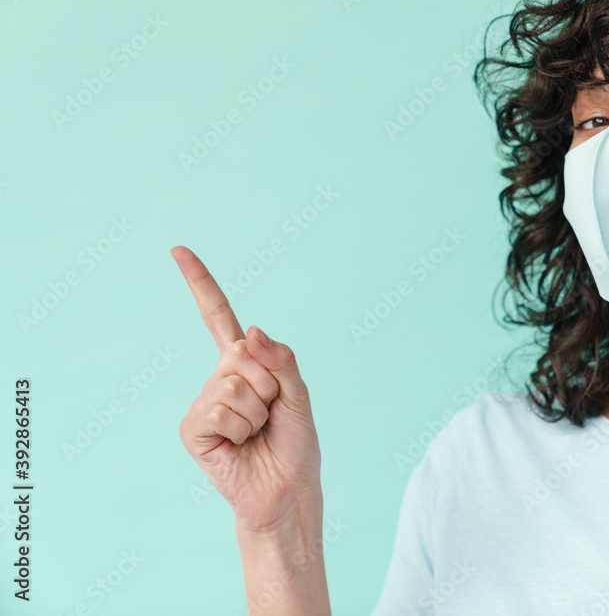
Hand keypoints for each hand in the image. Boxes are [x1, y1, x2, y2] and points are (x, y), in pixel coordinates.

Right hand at [172, 245, 321, 532]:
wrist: (286, 490)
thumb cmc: (295, 443)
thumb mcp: (299, 394)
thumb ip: (282, 359)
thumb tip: (250, 331)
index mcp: (244, 364)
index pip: (217, 317)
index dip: (200, 283)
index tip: (178, 250)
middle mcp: (219, 378)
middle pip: (243, 355)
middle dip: (270, 385)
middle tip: (271, 415)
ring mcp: (203, 402)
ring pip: (234, 385)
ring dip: (257, 411)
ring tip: (257, 432)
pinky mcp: (192, 428)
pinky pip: (219, 410)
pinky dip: (238, 428)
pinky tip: (238, 444)